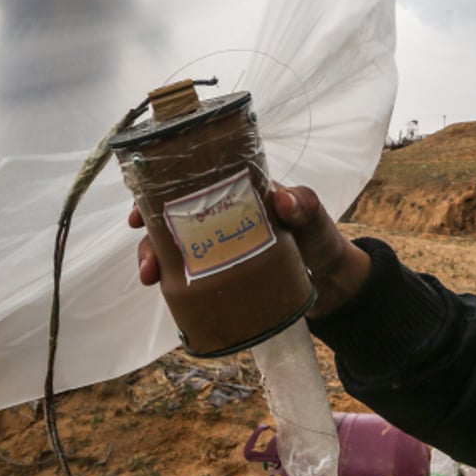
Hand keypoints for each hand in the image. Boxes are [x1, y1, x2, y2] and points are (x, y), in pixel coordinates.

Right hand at [128, 183, 370, 317]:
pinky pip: (190, 274)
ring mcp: (220, 246)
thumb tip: (283, 200)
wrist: (333, 281)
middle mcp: (222, 216)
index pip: (191, 181)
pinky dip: (173, 282)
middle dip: (150, 233)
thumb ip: (304, 206)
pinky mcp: (223, 274)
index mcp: (237, 191)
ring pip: (176, 247)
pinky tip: (166, 293)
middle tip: (147, 256)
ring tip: (151, 278)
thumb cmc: (320, 238)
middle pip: (174, 217)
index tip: (141, 206)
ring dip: (156, 259)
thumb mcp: (314, 216)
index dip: (159, 189)